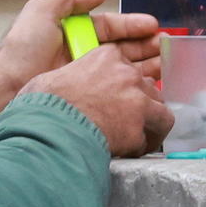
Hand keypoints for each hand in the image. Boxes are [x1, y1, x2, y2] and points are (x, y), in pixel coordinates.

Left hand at [0, 0, 162, 124]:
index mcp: (73, 33)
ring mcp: (85, 77)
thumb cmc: (23, 50)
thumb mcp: (40, 12)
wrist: (6, 88)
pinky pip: (114, 90)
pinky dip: (133, 88)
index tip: (154, 27)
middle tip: (168, 48)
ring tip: (166, 66)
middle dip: (146, 47)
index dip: (133, 26)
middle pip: (121, 49)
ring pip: (122, 70)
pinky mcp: (86, 98)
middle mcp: (82, 54)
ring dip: (145, 67)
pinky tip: (150, 87)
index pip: (110, 27)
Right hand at [19, 46, 170, 159]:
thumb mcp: (55, 76)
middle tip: (127, 119)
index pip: (128, 64)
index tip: (120, 93)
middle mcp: (127, 73)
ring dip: (150, 124)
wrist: (49, 127)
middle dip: (140, 103)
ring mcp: (137, 99)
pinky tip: (130, 151)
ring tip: (136, 138)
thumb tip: (66, 89)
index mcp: (106, 56)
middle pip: (147, 87)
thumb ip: (73, 76)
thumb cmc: (44, 104)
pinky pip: (153, 137)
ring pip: (160, 111)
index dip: (125, 82)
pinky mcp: (139, 126)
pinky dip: (144, 144)